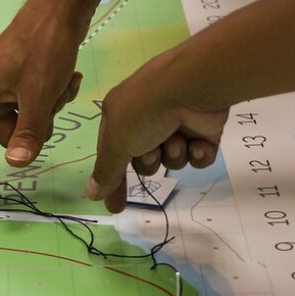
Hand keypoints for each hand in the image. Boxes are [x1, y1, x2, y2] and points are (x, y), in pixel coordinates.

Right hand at [0, 2, 86, 193]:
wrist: (61, 6)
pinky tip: (68, 77)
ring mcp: (6, 83)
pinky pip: (36, 100)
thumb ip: (29, 132)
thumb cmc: (43, 47)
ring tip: (63, 83)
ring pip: (27, 117)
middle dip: (34, 126)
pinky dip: (54, 94)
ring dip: (49, 107)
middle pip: (7, 132)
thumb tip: (16, 164)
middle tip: (52, 102)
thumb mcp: (40, 95)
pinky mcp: (23, 76)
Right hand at [86, 52, 228, 212]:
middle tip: (152, 150)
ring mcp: (177, 124)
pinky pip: (198, 157)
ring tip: (177, 138)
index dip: (114, 182)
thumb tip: (91, 194)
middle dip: (149, 161)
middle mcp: (147, 119)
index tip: (116, 207)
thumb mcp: (116, 142)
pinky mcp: (203, 130)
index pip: (112, 156)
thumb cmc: (145, 111)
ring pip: (172, 160)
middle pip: (144, 161)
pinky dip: (197, 153)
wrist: (192, 87)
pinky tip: (198, 142)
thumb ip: (106, 171)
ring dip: (173, 155)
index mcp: (120, 116)